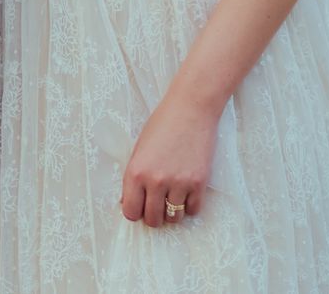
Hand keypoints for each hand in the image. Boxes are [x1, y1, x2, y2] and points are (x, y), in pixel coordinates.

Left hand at [120, 95, 218, 228]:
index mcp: (136, 172)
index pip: (130, 212)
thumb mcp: (139, 150)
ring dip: (172, 212)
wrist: (191, 108)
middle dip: (153, 216)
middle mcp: (155, 181)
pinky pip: (193, 210)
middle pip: (152, 219)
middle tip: (157, 205)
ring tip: (173, 197)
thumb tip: (129, 203)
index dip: (135, 212)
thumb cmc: (162, 125)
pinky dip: (190, 206)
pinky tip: (187, 192)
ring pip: (173, 218)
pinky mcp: (199, 183)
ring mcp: (179, 183)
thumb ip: (134, 178)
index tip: (140, 206)